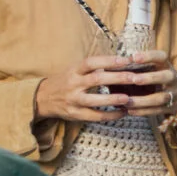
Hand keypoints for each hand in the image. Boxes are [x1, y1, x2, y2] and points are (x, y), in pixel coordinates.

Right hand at [35, 52, 167, 123]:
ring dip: (113, 99)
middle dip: (117, 78)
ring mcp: (73, 100)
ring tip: (129, 98)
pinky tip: (123, 112)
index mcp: (74, 70)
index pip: (91, 62)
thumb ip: (92, 68)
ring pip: (95, 100)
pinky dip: (110, 115)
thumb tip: (120, 61)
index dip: (108, 61)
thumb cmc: (64, 81)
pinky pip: (95, 116)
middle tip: (134, 78)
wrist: (42, 98)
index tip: (125, 60)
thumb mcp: (74, 70)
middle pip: (96, 80)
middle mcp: (73, 84)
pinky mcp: (75, 114)